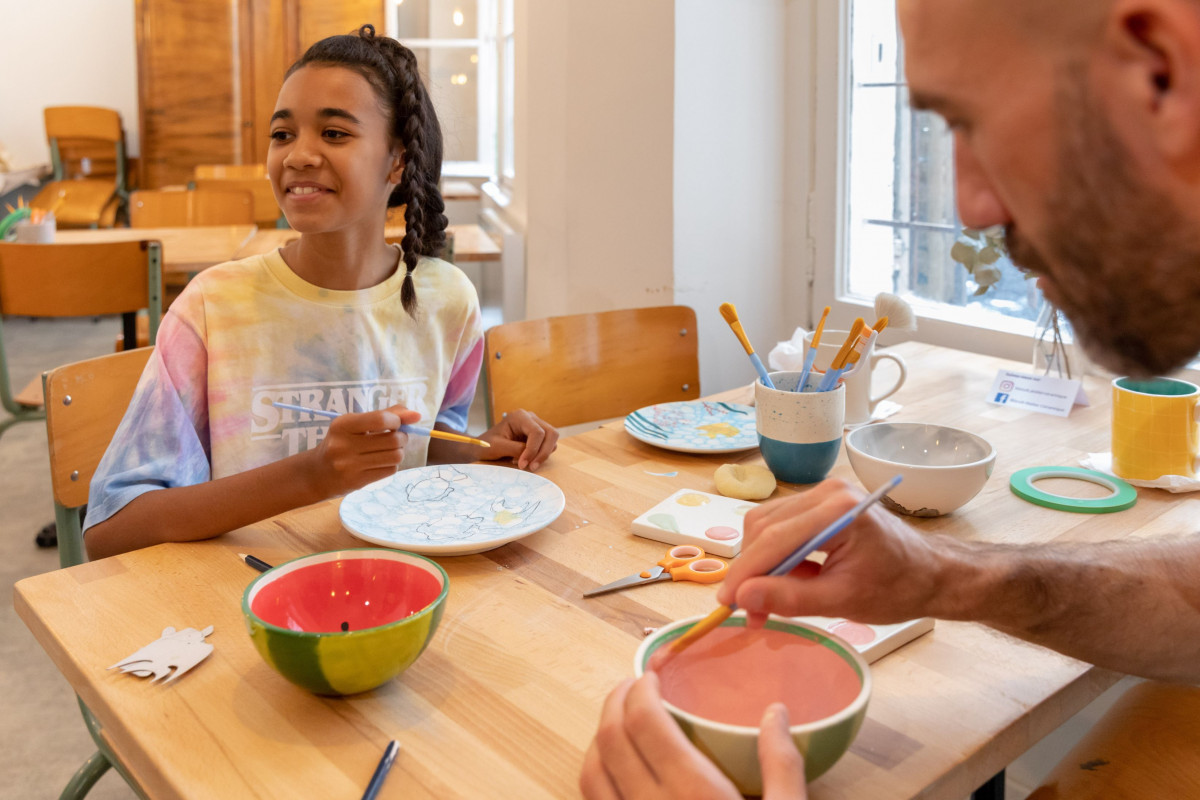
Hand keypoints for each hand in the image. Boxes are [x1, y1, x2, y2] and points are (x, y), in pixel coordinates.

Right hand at [305, 404, 420, 495]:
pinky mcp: (357, 482)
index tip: (395, 423)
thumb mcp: (357, 424)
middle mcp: (343, 445)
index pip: (381, 419)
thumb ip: (387, 414)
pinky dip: (391, 465)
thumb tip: (417, 415)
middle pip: (393, 440)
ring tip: (388, 450)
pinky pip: (390, 470)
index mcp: (342, 425)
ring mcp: (349, 466)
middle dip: (402, 437)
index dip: (397, 421)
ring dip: (398, 452)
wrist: (317, 473)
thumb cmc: (342, 442)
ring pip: (395, 456)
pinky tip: (380, 462)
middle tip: (395, 438)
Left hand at [477, 408, 558, 470]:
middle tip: (531, 467)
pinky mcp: (538, 436)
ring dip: (543, 455)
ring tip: (525, 463)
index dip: (533, 450)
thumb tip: (530, 456)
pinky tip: (526, 459)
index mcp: (520, 416)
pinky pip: (548, 445)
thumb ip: (515, 449)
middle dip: (543, 453)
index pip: (537, 432)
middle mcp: (531, 418)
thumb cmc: (486, 445)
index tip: (522, 464)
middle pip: (551, 434)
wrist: (482, 447)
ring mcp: (536, 426)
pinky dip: (541, 455)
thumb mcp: (497, 447)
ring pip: (552, 440)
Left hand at [580, 672, 806, 799]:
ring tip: (619, 722)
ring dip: (598, 738)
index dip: (639, 689)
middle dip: (614, 702)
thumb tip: (775, 712)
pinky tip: (614, 772)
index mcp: (693, 794)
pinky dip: (593, 778)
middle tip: (631, 686)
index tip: (651, 675)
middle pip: (610, 739)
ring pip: (589, 773)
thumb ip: (782, 765)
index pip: (645, 721)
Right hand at [716, 478, 944, 623]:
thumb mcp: (843, 601)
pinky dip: (775, 555)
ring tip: (767, 601)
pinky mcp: (821, 502)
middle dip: (750, 569)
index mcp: (838, 510)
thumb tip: (744, 599)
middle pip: (763, 525)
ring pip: (767, 524)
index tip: (725, 603)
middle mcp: (827, 491)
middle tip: (748, 611)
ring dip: (760, 563)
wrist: (932, 573)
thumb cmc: (897, 589)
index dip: (745, 572)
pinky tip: (785, 581)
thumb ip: (790, 598)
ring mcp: (824, 492)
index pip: (774, 539)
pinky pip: (782, 524)